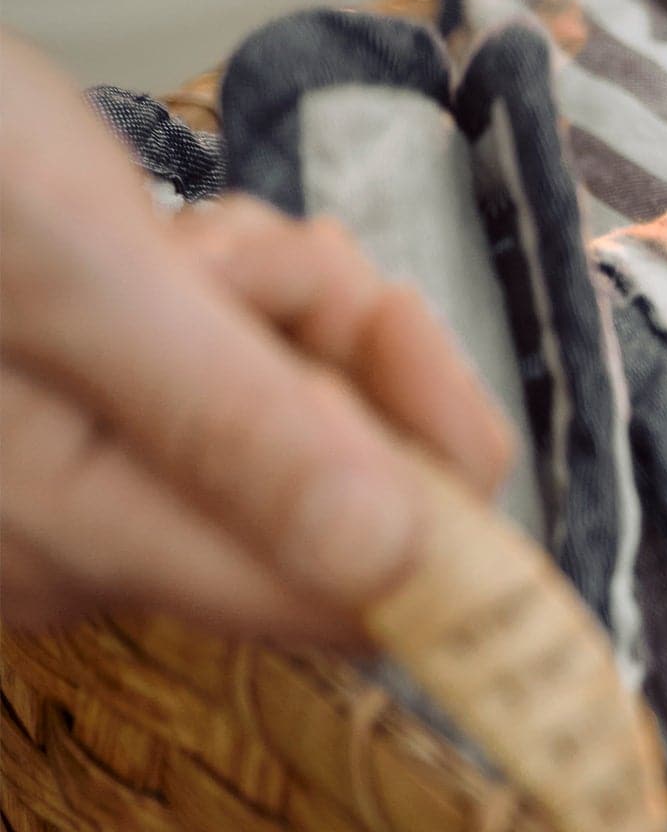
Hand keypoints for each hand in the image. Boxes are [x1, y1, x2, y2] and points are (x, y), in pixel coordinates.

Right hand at [0, 27, 516, 645]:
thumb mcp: (73, 273)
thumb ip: (227, 420)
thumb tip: (391, 561)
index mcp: (80, 542)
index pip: (357, 596)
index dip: (428, 469)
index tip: (391, 318)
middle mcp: (86, 557)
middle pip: (339, 503)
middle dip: (337, 352)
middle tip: (262, 244)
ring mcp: (88, 502)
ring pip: (297, 433)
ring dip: (289, 311)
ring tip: (189, 234)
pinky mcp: (96, 440)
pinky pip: (239, 400)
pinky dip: (247, 310)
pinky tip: (176, 248)